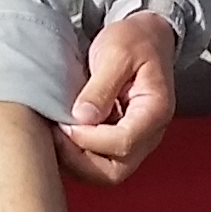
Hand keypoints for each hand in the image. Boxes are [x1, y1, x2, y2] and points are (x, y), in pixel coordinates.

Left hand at [57, 10, 181, 184]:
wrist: (145, 37)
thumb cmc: (134, 41)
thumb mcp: (116, 53)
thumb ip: (101, 86)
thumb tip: (82, 118)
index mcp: (155, 112)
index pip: (123, 142)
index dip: (88, 138)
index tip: (64, 121)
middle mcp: (149, 134)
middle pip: (115, 171)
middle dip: (79, 160)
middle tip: (55, 136)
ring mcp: (136, 141)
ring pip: (105, 173)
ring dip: (76, 162)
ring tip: (54, 136)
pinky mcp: (120, 141)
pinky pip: (98, 162)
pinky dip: (77, 156)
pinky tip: (61, 135)